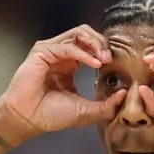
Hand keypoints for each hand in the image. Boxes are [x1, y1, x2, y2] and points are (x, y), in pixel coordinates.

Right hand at [0, 25, 126, 137]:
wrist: (28, 119)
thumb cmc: (51, 115)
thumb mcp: (86, 111)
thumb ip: (106, 105)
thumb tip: (125, 94)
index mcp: (70, 64)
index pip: (91, 46)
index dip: (104, 50)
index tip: (115, 64)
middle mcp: (61, 54)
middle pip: (86, 34)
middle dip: (102, 43)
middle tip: (111, 58)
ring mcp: (51, 51)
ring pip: (78, 33)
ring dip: (95, 43)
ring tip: (104, 58)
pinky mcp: (42, 52)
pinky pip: (67, 46)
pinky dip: (83, 54)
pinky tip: (94, 63)